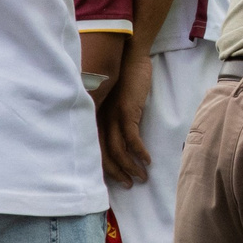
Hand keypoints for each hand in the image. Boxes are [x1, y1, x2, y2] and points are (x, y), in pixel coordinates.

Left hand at [100, 49, 154, 187]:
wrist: (130, 57)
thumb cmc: (123, 78)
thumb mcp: (113, 101)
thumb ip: (113, 118)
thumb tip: (122, 138)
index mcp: (95, 119)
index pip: (95, 150)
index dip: (104, 168)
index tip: (116, 179)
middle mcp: (99, 120)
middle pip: (104, 155)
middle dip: (117, 173)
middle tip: (129, 184)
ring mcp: (112, 117)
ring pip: (118, 151)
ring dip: (131, 167)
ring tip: (142, 177)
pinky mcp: (126, 112)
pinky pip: (132, 139)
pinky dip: (140, 153)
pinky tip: (147, 160)